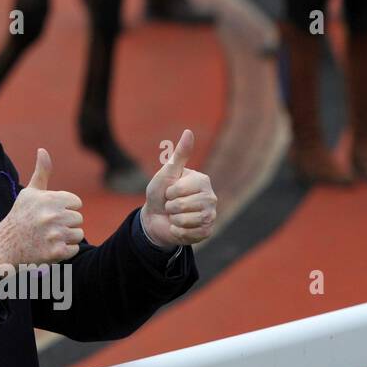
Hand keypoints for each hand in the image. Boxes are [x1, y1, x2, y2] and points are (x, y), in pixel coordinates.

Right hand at [0, 148, 83, 268]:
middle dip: (66, 223)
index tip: (51, 213)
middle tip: (48, 227)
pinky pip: (74, 249)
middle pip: (78, 218)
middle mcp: (52, 216)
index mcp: (48, 199)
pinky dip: (65, 250)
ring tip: (49, 237)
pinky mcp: (56, 253)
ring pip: (78, 234)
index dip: (65, 208)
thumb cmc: (20, 217)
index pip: (76, 203)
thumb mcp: (29, 193)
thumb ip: (42, 172)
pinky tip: (50, 247)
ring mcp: (54, 235)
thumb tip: (43, 150)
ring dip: (67, 237)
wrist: (4, 247)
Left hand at [141, 129, 216, 246]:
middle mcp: (211, 197)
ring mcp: (211, 215)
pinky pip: (192, 234)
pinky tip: (179, 227)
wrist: (155, 219)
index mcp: (203, 181)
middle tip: (171, 206)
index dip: (170, 192)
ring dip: (175, 220)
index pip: (183, 189)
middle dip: (171, 207)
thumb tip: (188, 131)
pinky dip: (179, 232)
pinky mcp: (207, 231)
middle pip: (185, 206)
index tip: (169, 192)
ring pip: (189, 221)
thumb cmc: (160, 194)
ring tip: (175, 216)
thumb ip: (179, 155)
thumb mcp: (166, 173)